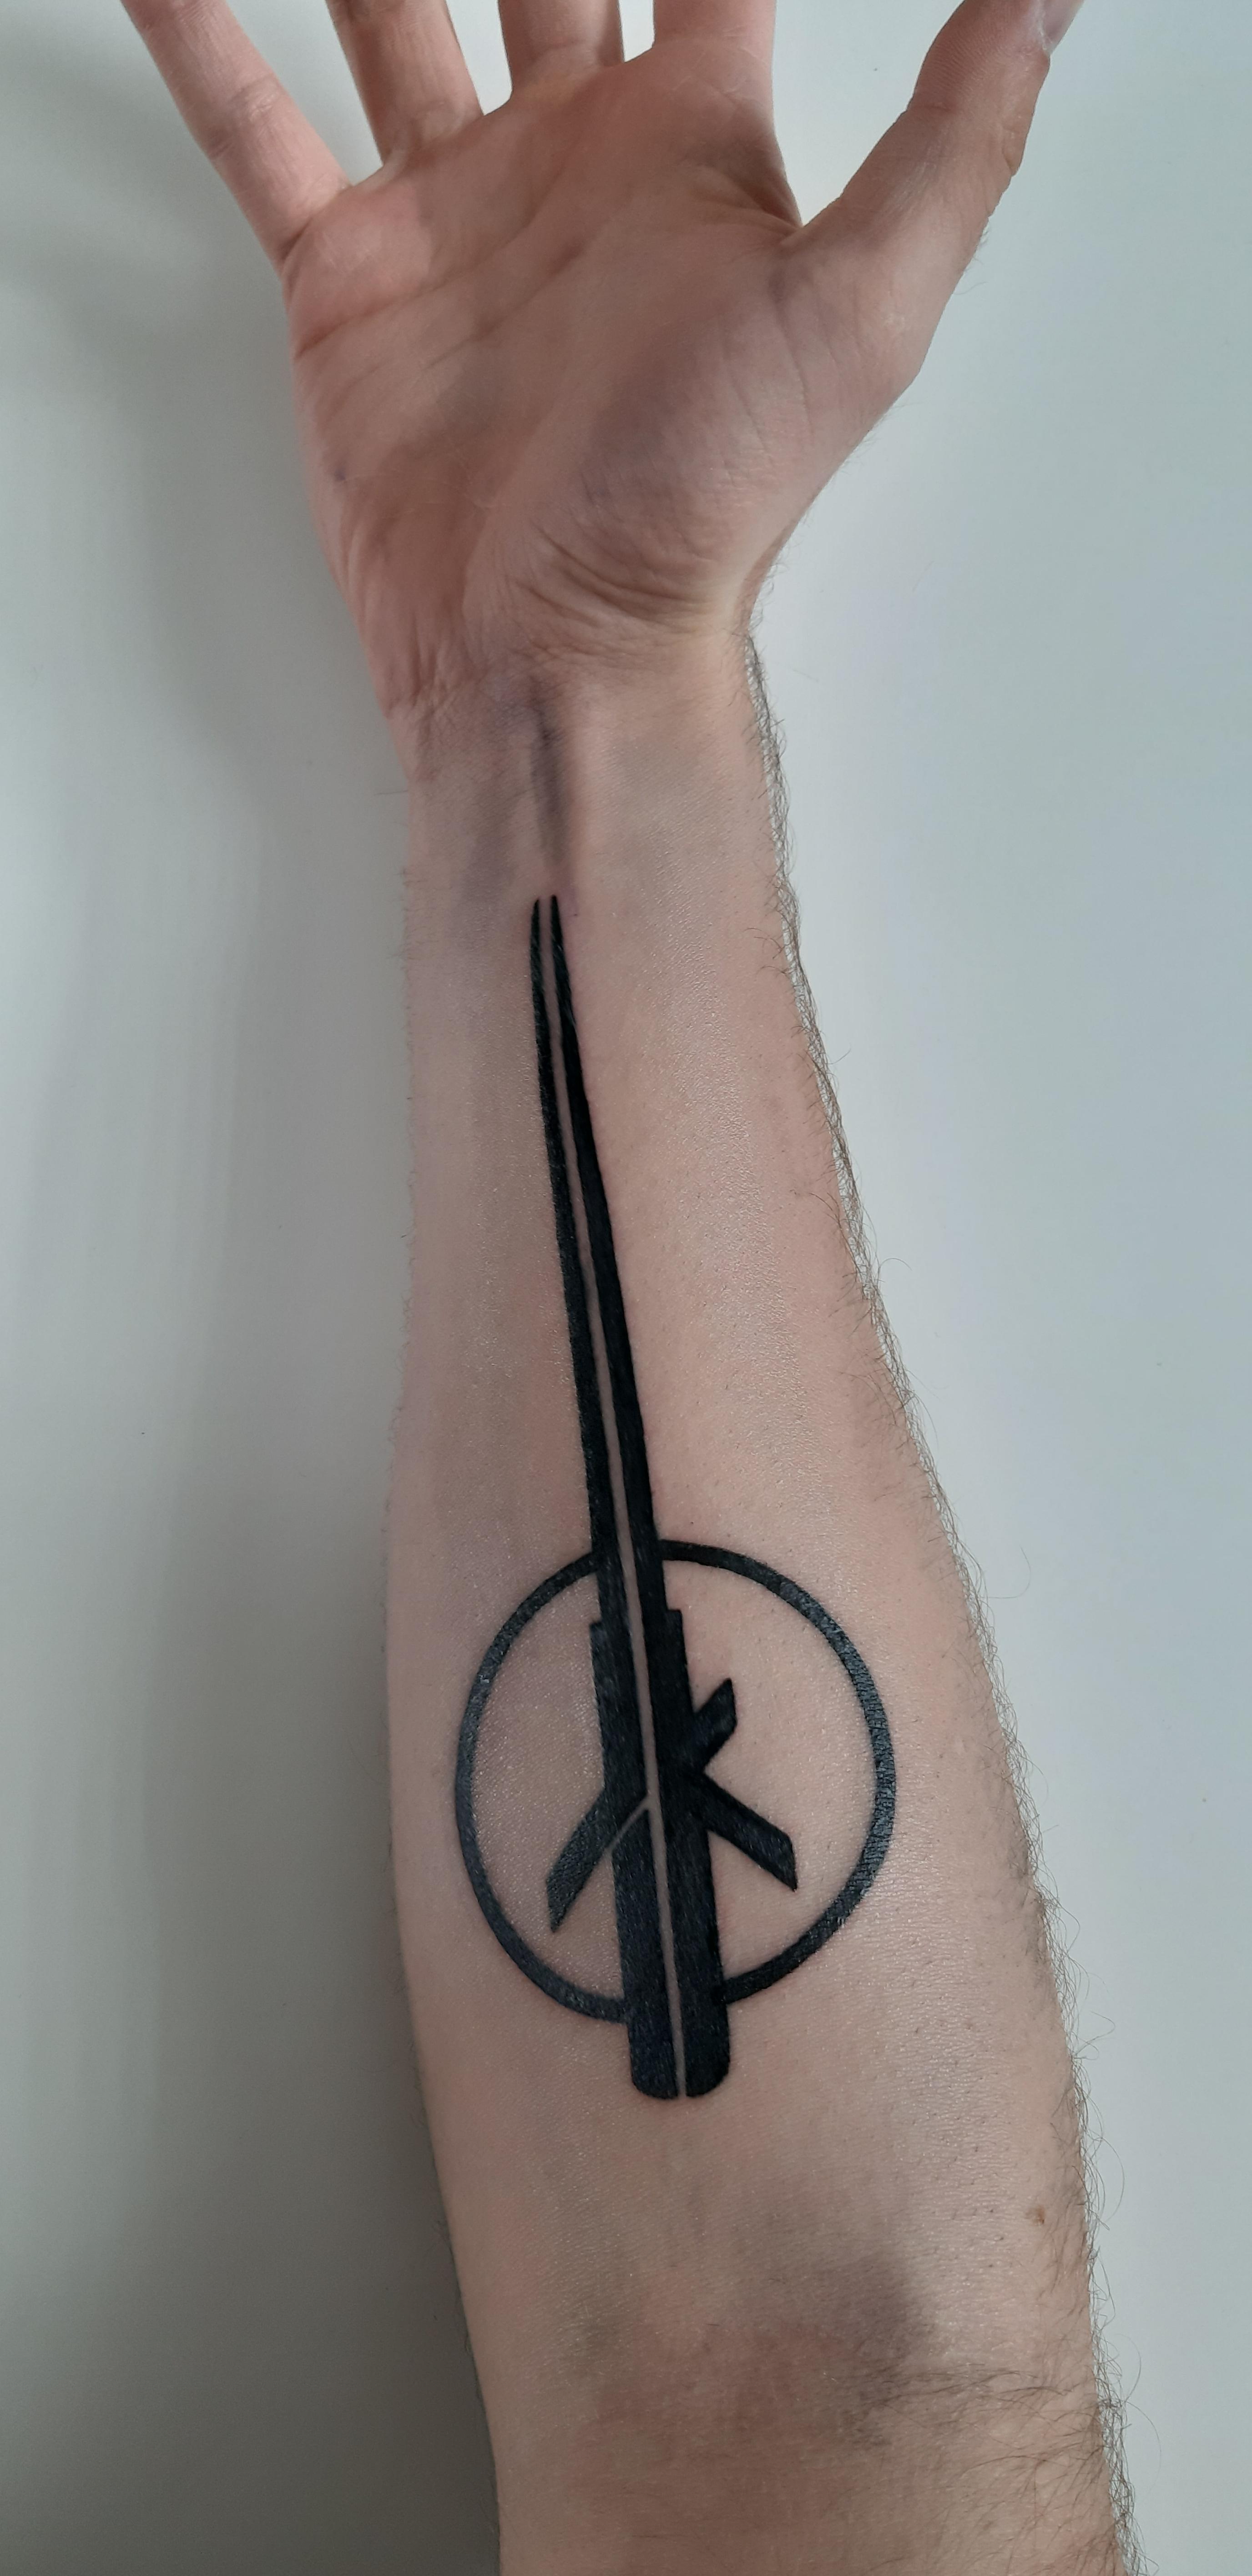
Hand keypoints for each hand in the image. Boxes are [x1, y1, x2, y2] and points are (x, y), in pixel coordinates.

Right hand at [122, 0, 1079, 743]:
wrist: (559, 638)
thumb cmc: (712, 491)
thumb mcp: (869, 305)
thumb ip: (958, 137)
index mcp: (694, 137)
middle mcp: (572, 149)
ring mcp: (451, 203)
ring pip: (388, 5)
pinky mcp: (348, 270)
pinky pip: (257, 124)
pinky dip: (201, 38)